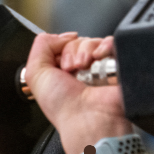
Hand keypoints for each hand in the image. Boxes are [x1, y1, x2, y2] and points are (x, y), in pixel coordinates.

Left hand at [23, 32, 131, 153]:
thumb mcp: (35, 73)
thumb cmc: (62, 105)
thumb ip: (41, 45)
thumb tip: (63, 35)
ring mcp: (100, 67)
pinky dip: (105, 46)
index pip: (60, 44)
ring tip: (84, 68)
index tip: (58, 64)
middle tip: (70, 70)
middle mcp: (80, 69)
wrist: (88, 118)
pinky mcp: (118, 66)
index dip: (57, 48)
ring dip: (85, 50)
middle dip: (71, 52)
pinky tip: (98, 59)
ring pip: (93, 40)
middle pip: (76, 41)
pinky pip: (113, 43)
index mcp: (60, 72)